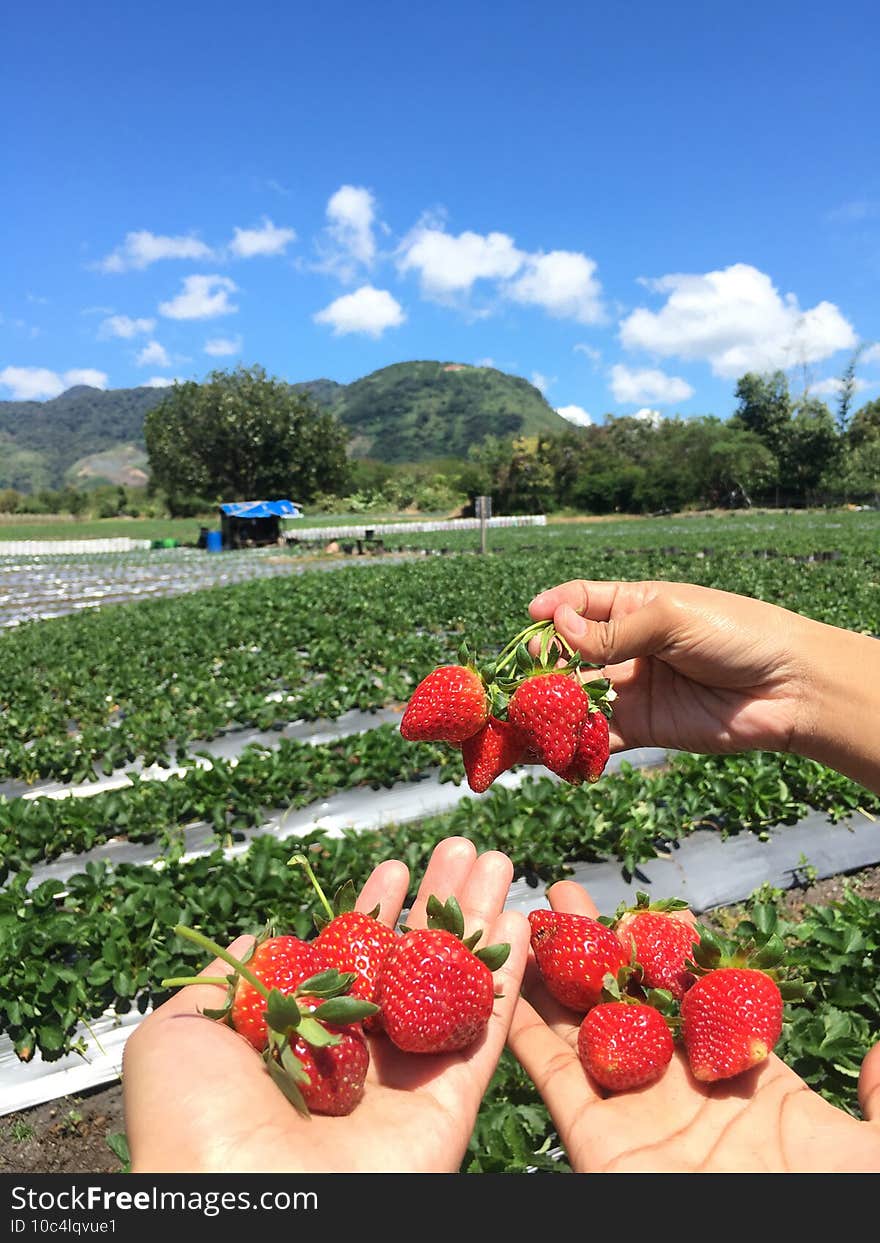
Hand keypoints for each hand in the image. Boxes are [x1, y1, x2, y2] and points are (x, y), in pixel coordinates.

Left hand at [123, 837, 529, 1172]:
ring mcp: (404, 1084)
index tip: (394, 867)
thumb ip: (221, 982)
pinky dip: (506, 978)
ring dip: (480, 923)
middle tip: (462, 850)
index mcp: (297, 1043)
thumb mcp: (179, 1035)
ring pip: (454, 987)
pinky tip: (519, 924)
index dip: (373, 912)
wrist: (240, 1206)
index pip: (348, 963)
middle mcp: (356, 1062)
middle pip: (410, 964)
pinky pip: (484, 1033)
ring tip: (496, 863)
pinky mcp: (446, 1108)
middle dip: (437, 903)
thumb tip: (252, 940)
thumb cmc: (192, 1126)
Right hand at [507, 878, 879, 1171]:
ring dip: (556, 973)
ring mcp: (637, 1116)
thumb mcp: (876, 1154)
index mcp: (746, 1088)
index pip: (705, 1005)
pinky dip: (527, 1028)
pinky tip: (510, 980)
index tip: (670, 914)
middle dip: (601, 949)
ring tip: (532, 916)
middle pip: (633, 1003)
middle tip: (573, 893)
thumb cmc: (833, 1212)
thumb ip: (879, 1100)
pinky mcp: (595, 1142)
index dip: (682, 959)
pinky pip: (555, 1076)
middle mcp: (683, 1095)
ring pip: (585, 1028)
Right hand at [529, 578, 817, 756]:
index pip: (579, 601)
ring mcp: (632, 688)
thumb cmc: (738, 634)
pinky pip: (598, 735)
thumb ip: (614, 631)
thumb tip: (556, 628)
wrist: (789, 689)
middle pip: (569, 653)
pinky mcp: (642, 728)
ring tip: (523, 717)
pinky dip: (574, 742)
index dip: (552, 609)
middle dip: (542, 664)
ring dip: (550, 707)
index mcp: (634, 606)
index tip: (530, 620)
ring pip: (577, 697)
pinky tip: (553, 746)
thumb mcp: (672, 618)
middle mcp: (626, 647)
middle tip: (524, 677)